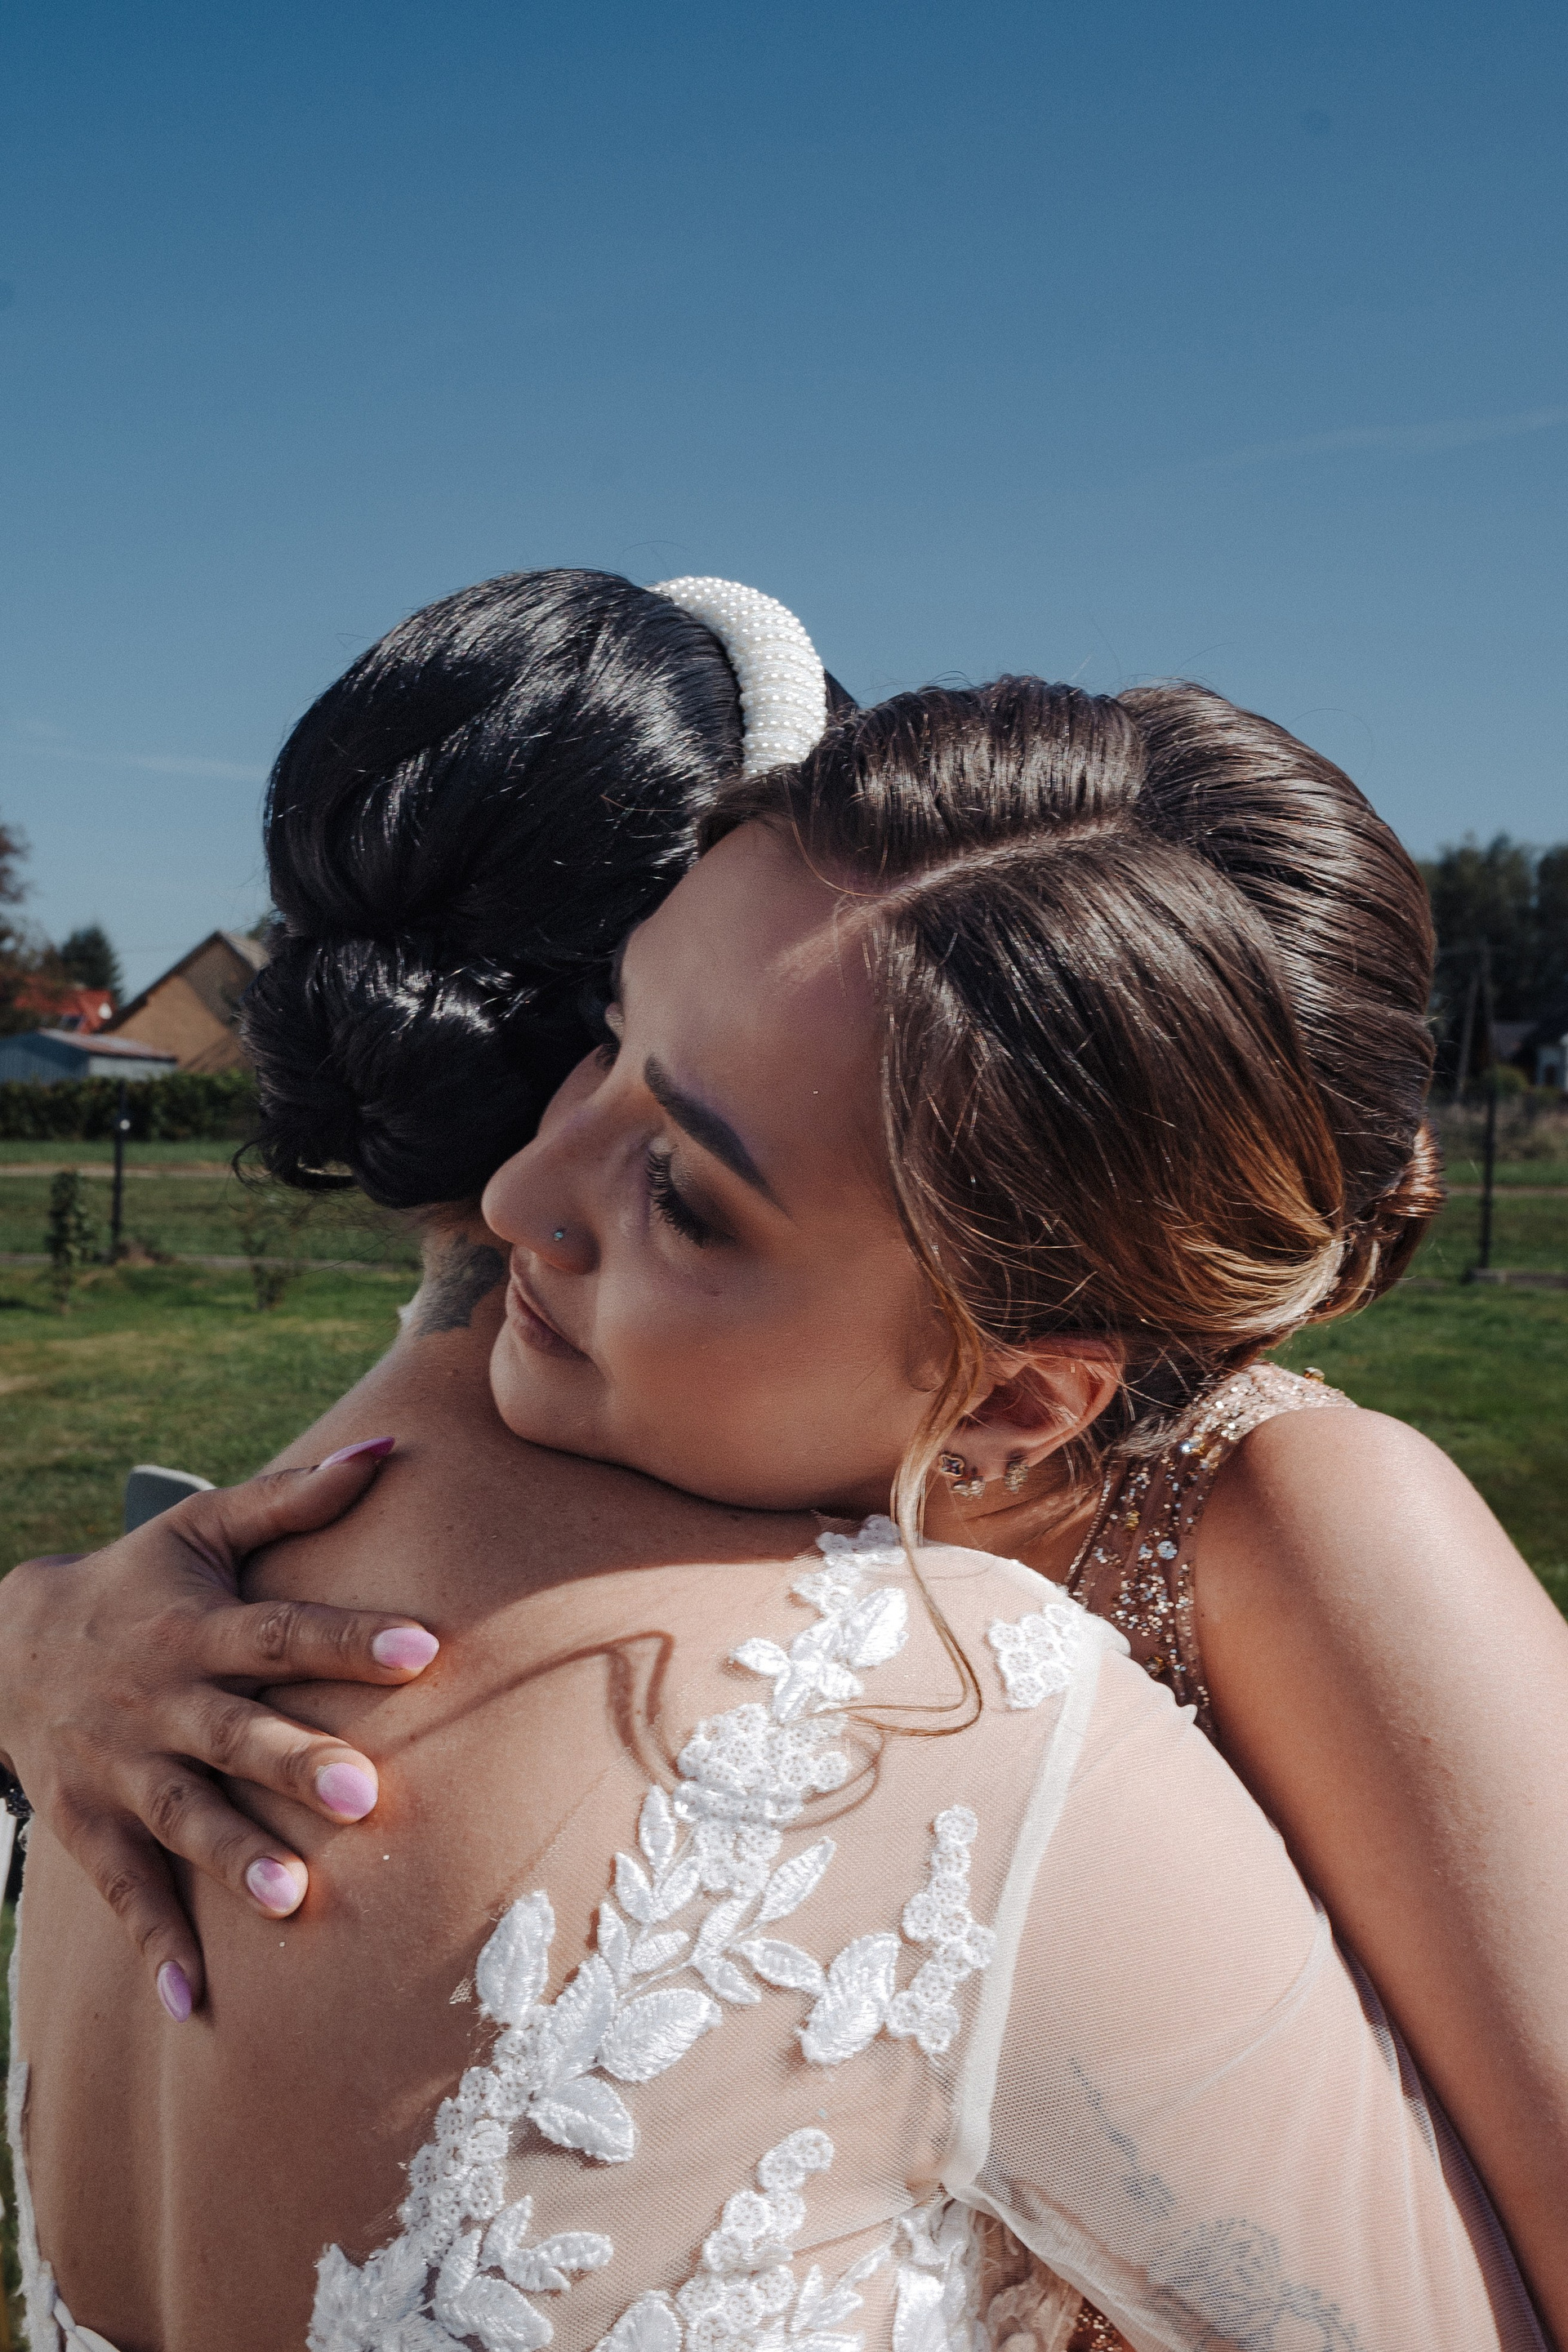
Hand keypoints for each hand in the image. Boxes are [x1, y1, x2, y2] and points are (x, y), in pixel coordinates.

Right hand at [0, 1439, 437, 2017]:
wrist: (2, 1648)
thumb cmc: (136, 1582)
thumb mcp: (200, 1529)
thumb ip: (294, 1497)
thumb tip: (387, 1450)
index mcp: (197, 1630)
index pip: (281, 1631)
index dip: (350, 1639)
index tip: (426, 1648)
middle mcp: (161, 1703)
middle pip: (236, 1735)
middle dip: (296, 1764)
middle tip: (365, 1793)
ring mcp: (121, 1770)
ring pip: (181, 1818)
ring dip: (233, 1859)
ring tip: (290, 1899)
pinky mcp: (89, 1826)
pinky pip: (125, 1892)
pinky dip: (156, 1946)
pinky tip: (192, 2003)